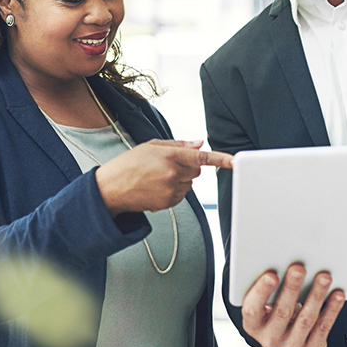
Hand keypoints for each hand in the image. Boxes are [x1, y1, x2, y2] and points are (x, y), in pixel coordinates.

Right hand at [95, 139, 233, 215]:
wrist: (111, 188)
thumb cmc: (128, 164)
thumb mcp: (150, 146)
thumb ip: (178, 144)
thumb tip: (199, 143)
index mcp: (169, 155)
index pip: (201, 157)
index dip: (220, 159)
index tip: (235, 161)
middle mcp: (173, 173)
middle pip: (197, 170)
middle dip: (187, 167)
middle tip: (166, 166)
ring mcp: (171, 190)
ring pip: (190, 184)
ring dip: (180, 180)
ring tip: (157, 178)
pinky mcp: (169, 203)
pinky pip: (182, 195)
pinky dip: (174, 191)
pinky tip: (156, 188)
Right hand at [241, 263, 344, 346]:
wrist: (285, 343)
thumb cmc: (272, 316)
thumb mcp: (262, 307)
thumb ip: (268, 292)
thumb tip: (285, 268)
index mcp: (253, 325)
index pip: (253, 309)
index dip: (261, 292)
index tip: (271, 275)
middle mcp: (269, 339)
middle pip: (282, 312)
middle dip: (292, 288)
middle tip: (299, 269)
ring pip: (306, 319)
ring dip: (316, 295)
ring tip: (323, 277)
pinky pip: (323, 328)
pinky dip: (331, 309)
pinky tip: (336, 295)